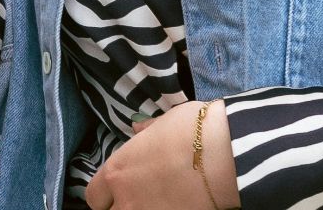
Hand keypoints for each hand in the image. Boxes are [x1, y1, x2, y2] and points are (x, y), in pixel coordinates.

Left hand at [85, 99, 237, 209]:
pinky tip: (176, 205)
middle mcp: (126, 200)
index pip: (95, 196)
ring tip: (158, 202)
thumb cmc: (195, 131)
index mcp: (117, 171)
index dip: (106, 193)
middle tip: (140, 196)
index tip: (118, 188)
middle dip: (122, 205)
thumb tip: (139, 130)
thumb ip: (146, 131)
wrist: (226, 155)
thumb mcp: (165, 122)